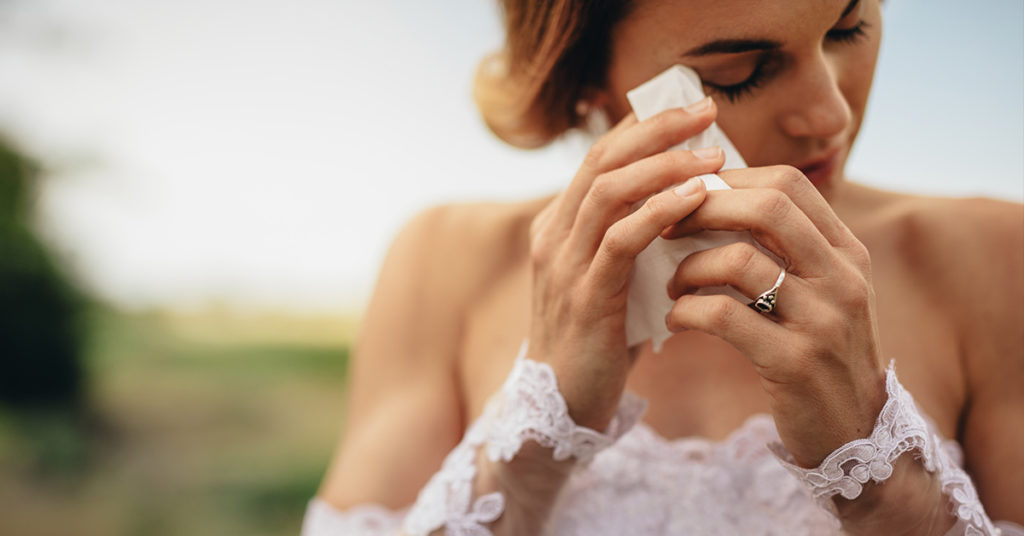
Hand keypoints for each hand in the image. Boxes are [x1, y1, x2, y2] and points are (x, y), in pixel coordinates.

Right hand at [527, 97, 724, 430]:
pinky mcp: (585, 297)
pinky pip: (621, 241)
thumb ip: (637, 241)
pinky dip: (659, 214)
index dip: (645, 126)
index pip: (601, 157)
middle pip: (603, 160)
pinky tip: (696, 200)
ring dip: (665, 166)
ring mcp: (564, 264)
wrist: (564, 405)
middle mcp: (554, 235)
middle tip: (707, 111)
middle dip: (657, 129)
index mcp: (560, 226)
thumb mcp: (616, 279)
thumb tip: (694, 202)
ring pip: (609, 192)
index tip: (693, 109)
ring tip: (714, 156)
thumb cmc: (600, 340)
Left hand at [663, 166, 887, 466]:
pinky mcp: (795, 363)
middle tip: (666, 229)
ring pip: (738, 260)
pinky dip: (687, 312)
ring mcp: (822, 321)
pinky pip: (724, 316)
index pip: (787, 183)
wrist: (855, 433)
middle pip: (766, 206)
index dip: (730, 180)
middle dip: (703, 209)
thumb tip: (721, 197)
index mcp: (847, 252)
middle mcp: (842, 278)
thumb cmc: (821, 354)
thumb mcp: (823, 292)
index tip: (689, 197)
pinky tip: (676, 320)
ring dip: (689, 267)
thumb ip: (789, 248)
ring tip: (672, 285)